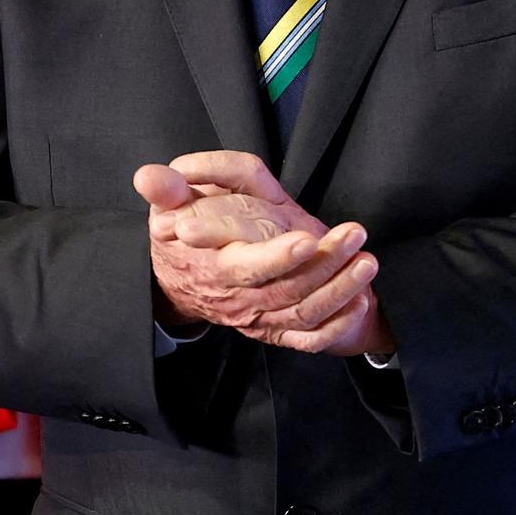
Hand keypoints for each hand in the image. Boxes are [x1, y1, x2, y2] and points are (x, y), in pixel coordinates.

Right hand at [133, 151, 387, 355]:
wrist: (177, 284)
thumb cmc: (181, 234)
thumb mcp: (168, 206)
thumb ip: (167, 190)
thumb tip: (149, 176)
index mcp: (214, 267)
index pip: (247, 268)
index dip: (278, 257)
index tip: (308, 238)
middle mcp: (238, 299)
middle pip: (286, 289)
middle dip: (325, 266)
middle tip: (354, 236)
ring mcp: (258, 317)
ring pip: (302, 313)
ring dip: (339, 291)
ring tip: (367, 261)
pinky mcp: (274, 329)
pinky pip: (308, 338)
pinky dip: (336, 326)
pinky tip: (361, 303)